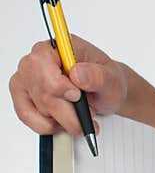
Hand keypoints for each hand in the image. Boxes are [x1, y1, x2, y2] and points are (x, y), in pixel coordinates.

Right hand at [9, 33, 127, 136]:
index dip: (56, 84)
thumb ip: (97, 75)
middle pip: (40, 91)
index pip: (41, 62)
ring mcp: (27, 79)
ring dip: (62, 119)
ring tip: (80, 117)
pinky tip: (64, 123)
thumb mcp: (112, 78)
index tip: (76, 96)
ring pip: (37, 107)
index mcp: (59, 47)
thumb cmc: (106, 81)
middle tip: (88, 113)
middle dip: (67, 110)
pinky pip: (27, 116)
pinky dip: (49, 126)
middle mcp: (38, 61)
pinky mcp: (23, 97)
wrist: (105, 93)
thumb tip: (77, 73)